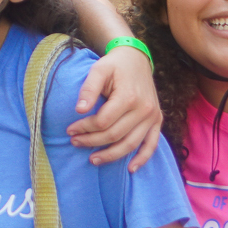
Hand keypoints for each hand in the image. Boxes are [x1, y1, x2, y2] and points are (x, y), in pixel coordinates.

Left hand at [68, 45, 162, 169]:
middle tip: (75, 142)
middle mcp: (144, 109)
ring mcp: (152, 117)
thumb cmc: (115, 65)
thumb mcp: (99, 69)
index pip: (103, 122)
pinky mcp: (157, 120)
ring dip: (111, 155)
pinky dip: (142, 158)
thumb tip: (79, 110)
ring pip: (131, 144)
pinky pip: (152, 144)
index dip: (85, 128)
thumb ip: (89, 89)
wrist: (136, 59)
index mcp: (128, 97)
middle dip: (92, 141)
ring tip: (92, 159)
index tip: (70, 129)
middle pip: (115, 135)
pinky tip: (130, 169)